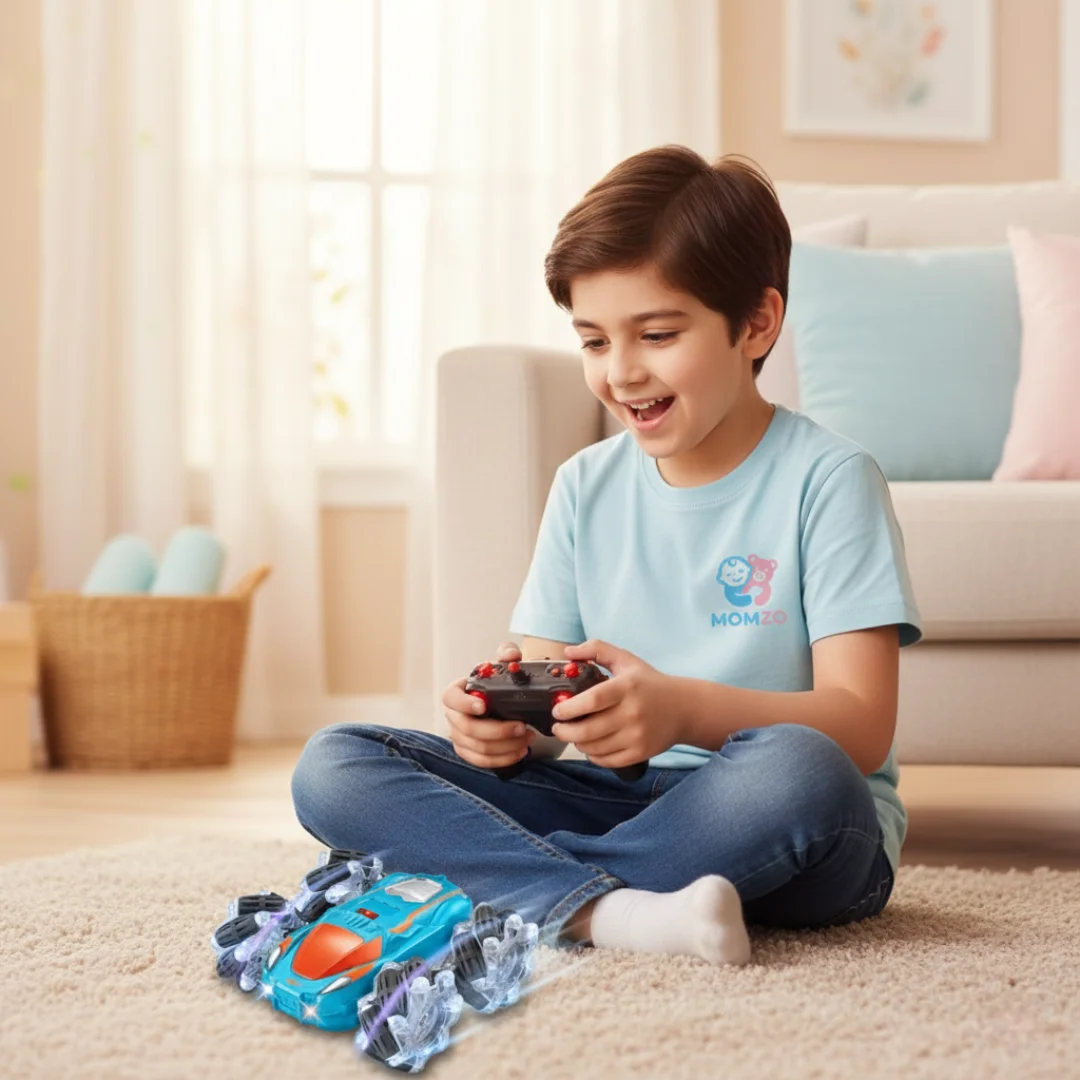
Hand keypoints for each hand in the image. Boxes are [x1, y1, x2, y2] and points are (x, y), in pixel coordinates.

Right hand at [442, 642, 536, 768]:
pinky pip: (482, 762)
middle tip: (522, 727)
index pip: (451, 698)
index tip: (483, 706)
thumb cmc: (495, 682)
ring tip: (528, 738)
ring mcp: (458, 736)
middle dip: (498, 731)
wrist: (498, 700)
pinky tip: (521, 751)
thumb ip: (507, 654)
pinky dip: (503, 759)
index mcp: (455, 693)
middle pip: (468, 728)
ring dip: (505, 746)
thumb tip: (512, 656)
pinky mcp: (468, 752)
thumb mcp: (501, 664)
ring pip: (478, 748)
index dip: (465, 704)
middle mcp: (452, 716)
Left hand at [550, 639, 682, 769]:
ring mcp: (637, 735)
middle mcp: (632, 712)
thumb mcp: (626, 660)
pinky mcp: (640, 752)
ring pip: (595, 747)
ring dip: (577, 744)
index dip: (569, 708)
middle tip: (558, 728)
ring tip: (574, 736)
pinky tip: (590, 747)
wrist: (684, 708)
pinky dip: (593, 756)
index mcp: (626, 687)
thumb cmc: (649, 683)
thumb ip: (597, 649)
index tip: (557, 710)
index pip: (592, 700)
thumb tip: (567, 652)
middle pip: (588, 730)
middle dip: (565, 732)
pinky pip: (608, 760)